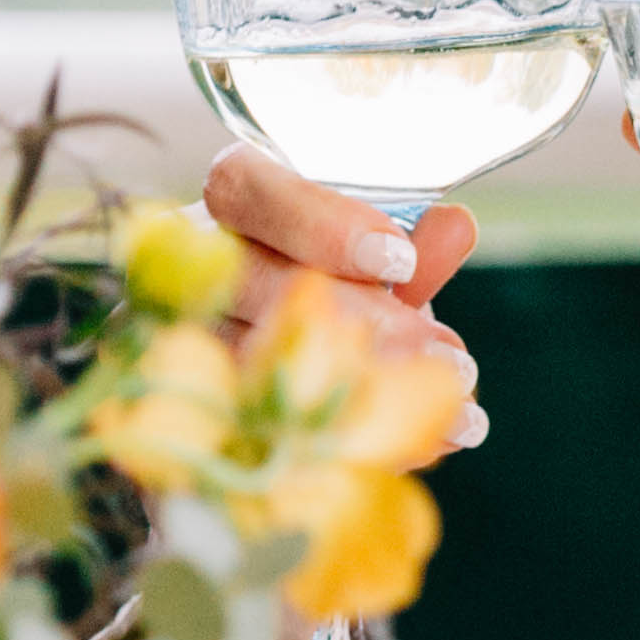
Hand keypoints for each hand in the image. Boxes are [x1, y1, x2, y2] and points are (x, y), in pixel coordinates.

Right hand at [199, 147, 488, 450]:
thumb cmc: (332, 279)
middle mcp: (197, 268)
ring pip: (253, 364)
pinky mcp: (198, 412)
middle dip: (363, 322)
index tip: (401, 261)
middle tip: (447, 357)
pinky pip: (267, 432)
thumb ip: (410, 241)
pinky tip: (423, 450)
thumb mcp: (374, 255)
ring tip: (453, 411)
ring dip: (365, 390)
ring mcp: (186, 342)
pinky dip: (356, 443)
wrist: (288, 344)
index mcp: (236, 203)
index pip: (249, 190)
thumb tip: (453, 227)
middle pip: (255, 283)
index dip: (323, 225)